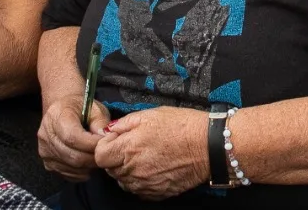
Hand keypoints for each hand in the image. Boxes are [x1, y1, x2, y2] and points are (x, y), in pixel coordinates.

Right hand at [38, 96, 110, 181]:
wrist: (63, 110)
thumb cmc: (81, 108)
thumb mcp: (94, 108)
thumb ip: (101, 122)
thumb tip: (106, 138)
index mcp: (57, 116)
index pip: (72, 137)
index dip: (92, 144)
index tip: (106, 142)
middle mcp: (46, 134)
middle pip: (73, 156)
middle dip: (93, 157)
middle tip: (104, 153)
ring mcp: (45, 150)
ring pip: (72, 167)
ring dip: (89, 166)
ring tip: (96, 155)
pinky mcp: (48, 163)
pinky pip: (68, 174)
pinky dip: (82, 172)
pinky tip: (87, 161)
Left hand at [94, 107, 208, 199]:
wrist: (207, 146)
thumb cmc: (179, 125)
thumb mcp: (148, 114)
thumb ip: (123, 124)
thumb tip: (109, 131)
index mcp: (128, 149)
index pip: (99, 156)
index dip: (104, 146)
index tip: (115, 139)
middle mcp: (134, 170)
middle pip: (110, 170)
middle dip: (114, 158)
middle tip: (130, 146)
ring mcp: (146, 184)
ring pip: (123, 182)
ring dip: (126, 171)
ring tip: (142, 157)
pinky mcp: (158, 193)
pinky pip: (139, 191)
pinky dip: (140, 182)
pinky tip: (151, 168)